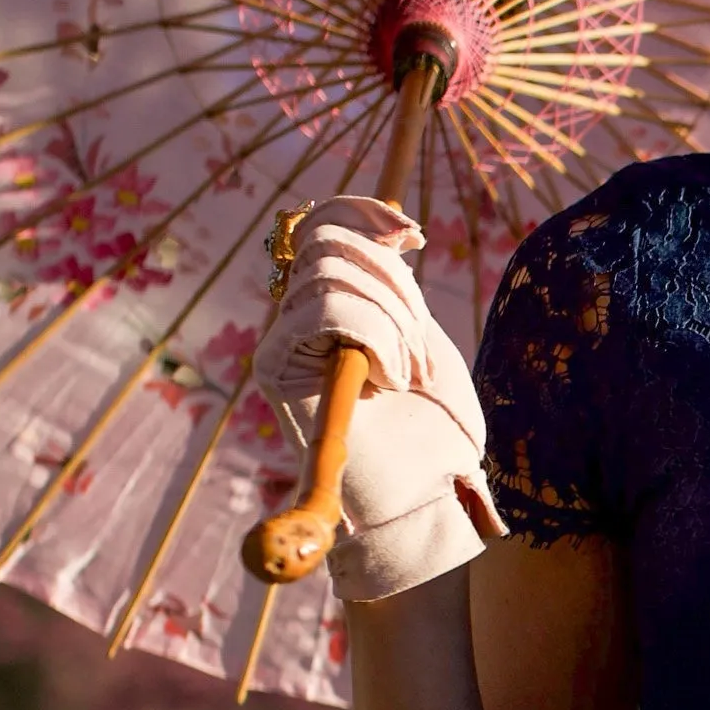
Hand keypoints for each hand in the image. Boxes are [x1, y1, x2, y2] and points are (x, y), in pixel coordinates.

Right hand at [252, 197, 501, 600]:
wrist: (426, 498)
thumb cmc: (434, 432)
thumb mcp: (425, 337)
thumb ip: (396, 283)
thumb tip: (393, 220)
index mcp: (329, 306)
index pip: (324, 224)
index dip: (363, 211)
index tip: (413, 234)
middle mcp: (294, 319)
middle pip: (331, 243)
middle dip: (393, 287)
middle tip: (415, 353)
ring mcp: (280, 342)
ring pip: (333, 275)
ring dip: (392, 320)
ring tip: (404, 375)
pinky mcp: (276, 368)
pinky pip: (326, 312)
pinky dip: (376, 337)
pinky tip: (389, 381)